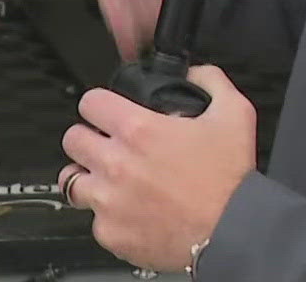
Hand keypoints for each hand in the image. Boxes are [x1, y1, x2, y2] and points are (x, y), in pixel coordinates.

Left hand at [57, 65, 254, 272]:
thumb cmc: (230, 182)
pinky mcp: (110, 233)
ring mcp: (108, 201)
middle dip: (89, 138)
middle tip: (108, 146)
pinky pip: (93, 220)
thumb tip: (194, 72)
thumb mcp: (235, 114)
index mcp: (138, 130)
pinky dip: (108, 217)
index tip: (107, 112)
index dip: (99, 104)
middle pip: (72, 139)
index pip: (90, 102)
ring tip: (108, 180)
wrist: (233, 234)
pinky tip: (129, 213)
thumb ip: (210, 81)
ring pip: (70, 180)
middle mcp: (116, 164)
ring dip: (88, 177)